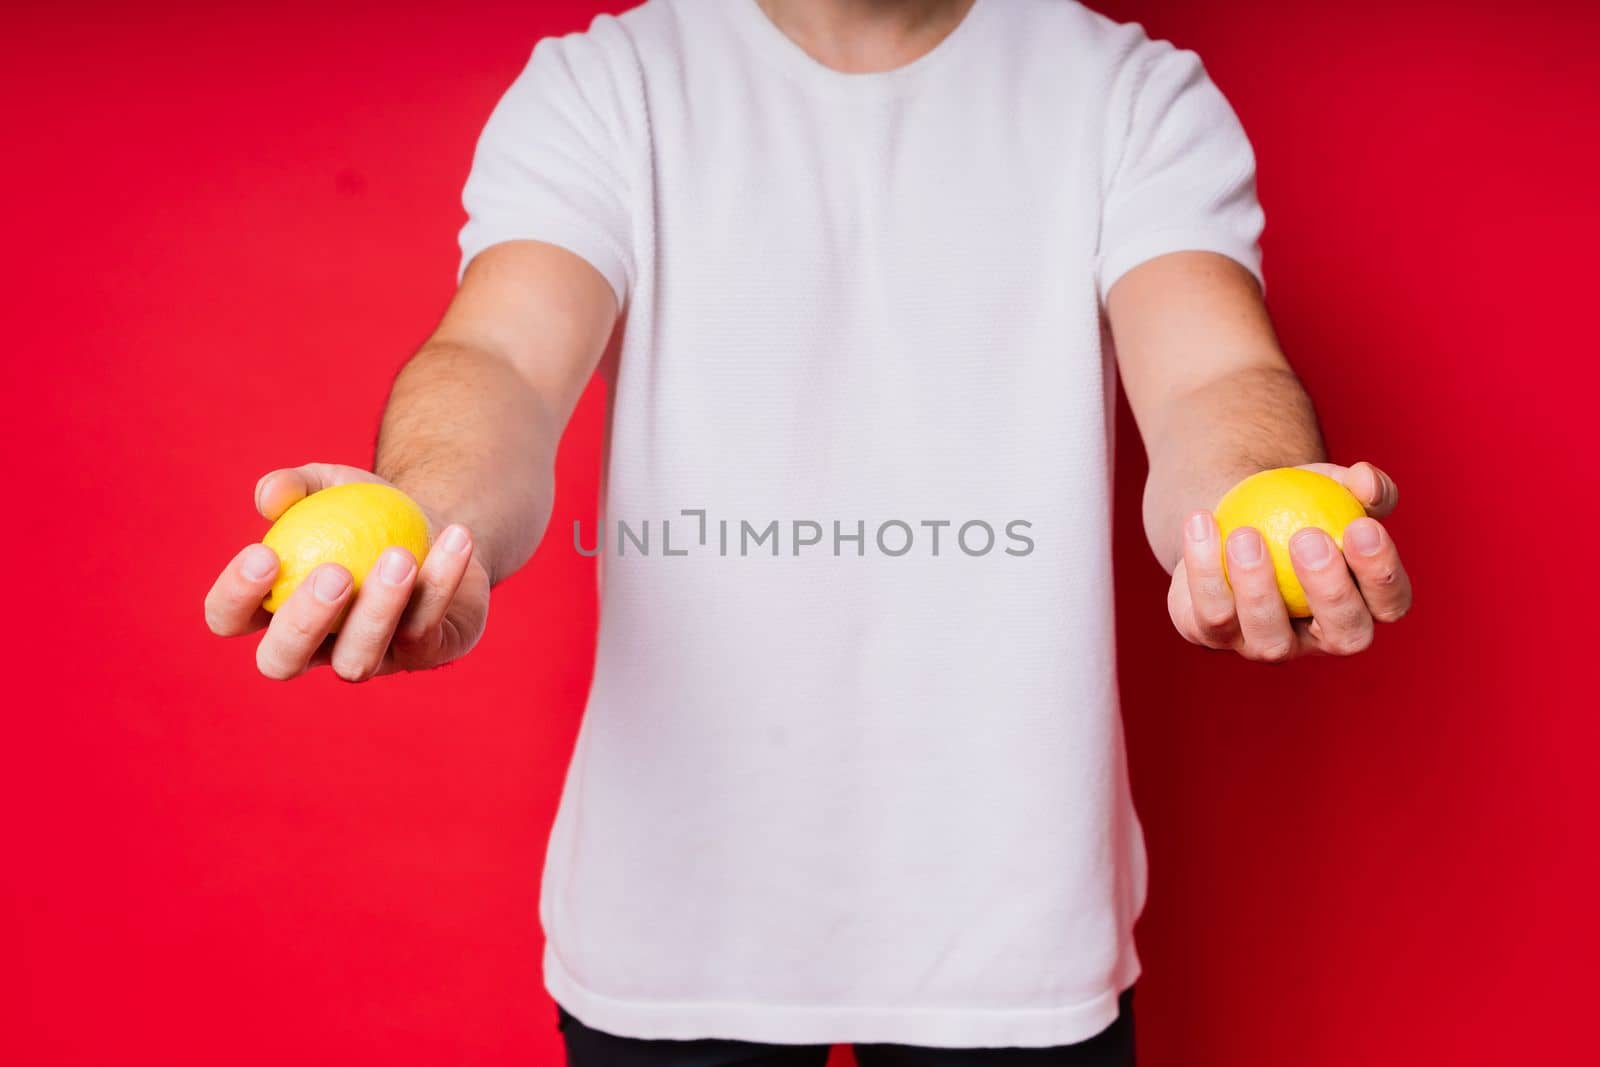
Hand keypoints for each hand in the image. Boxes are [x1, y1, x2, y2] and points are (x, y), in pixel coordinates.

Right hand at [204, 463, 490, 680]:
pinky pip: (427, 630)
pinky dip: (441, 583)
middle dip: (302, 623)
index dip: (234, 597)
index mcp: (273, 608)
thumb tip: (269, 495)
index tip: (264, 553)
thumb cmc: (366, 510)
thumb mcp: (331, 485)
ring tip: (400, 555)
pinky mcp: (425, 655)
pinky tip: (454, 539)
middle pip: (282, 661)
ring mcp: (369, 659)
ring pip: (358, 662)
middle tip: (334, 574)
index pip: (230, 618)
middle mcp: (314, 647)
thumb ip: (296, 485)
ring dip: (378, 610)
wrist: (436, 526)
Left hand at [1167, 460, 1411, 661]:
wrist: (1234, 513)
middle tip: (1307, 537)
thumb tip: (1366, 480)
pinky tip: (1201, 522)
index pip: (1390, 604)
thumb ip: (1360, 484)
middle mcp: (1322, 638)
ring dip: (1257, 587)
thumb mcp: (1332, 486)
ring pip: (1269, 639)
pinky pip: (1207, 616)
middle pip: (1343, 635)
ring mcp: (1268, 645)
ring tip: (1245, 534)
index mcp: (1365, 605)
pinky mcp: (1213, 636)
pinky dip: (1203, 570)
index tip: (1360, 527)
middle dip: (1329, 590)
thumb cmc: (1299, 503)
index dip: (1382, 573)